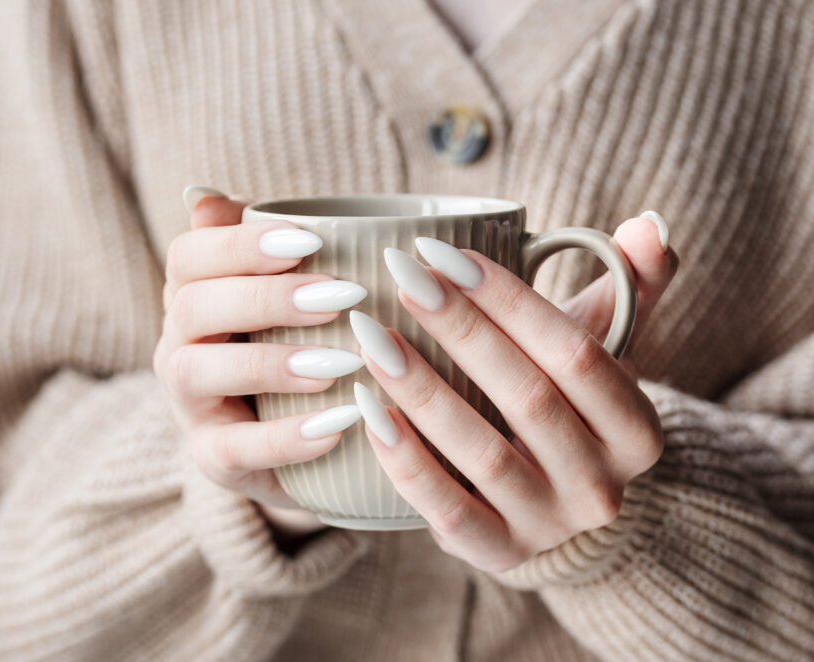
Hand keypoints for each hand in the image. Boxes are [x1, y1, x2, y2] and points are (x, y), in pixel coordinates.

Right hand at [153, 186, 367, 535]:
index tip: (310, 240)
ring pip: (197, 372)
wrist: (303, 450)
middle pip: (192, 306)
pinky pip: (234, 449)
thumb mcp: (290, 300)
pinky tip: (342, 423)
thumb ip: (266, 250)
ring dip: (269, 362)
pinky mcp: (212, 460)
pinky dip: (288, 437)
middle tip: (342, 294)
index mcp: (193, 297)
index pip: (188, 256)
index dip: (241, 243)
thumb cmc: (298, 352)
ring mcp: (188, 406)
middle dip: (265, 296)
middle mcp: (178, 346)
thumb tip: (207, 195)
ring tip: (341, 362)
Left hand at [350, 215, 677, 571]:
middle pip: (529, 398)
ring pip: (483, 453)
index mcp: (638, 430)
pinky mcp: (496, 552)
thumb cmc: (568, 406)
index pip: (578, 353)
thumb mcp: (606, 350)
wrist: (552, 502)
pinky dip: (405, 458)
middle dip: (460, 329)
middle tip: (400, 276)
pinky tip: (366, 409)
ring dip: (423, 390)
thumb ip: (631, 287)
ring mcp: (549, 526)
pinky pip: (446, 509)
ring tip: (370, 336)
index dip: (510, 300)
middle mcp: (603, 486)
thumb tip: (648, 226)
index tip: (444, 254)